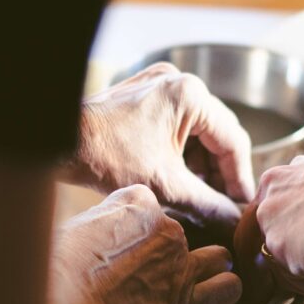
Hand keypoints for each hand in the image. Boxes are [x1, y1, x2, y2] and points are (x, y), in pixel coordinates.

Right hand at [51, 184, 241, 303]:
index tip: (124, 246)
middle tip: (147, 273)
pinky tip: (211, 297)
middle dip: (168, 251)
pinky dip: (224, 291)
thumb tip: (99, 234)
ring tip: (192, 280)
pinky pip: (227, 288)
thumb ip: (98, 224)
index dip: (138, 228)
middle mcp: (166, 228)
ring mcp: (181, 264)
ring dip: (210, 266)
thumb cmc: (56, 269)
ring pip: (218, 257)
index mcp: (136, 201)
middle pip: (180, 234)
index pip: (150, 206)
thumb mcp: (74, 227)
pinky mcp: (188, 301)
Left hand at [71, 64, 254, 227]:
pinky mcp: (145, 94)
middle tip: (222, 205)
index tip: (242, 205)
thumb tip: (234, 221)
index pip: (233, 141)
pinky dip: (182, 152)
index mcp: (190, 95)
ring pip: (197, 131)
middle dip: (220, 172)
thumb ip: (208, 204)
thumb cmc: (106, 156)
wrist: (61, 143)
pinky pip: (177, 125)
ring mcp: (160, 85)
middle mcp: (179, 81)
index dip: (240, 178)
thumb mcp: (166, 186)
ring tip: (200, 197)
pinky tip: (179, 179)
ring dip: (201, 164)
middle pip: (217, 134)